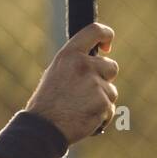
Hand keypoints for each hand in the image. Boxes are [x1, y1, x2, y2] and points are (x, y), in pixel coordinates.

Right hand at [25, 23, 117, 143]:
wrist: (45, 126)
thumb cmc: (49, 100)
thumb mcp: (57, 71)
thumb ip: (76, 62)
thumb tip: (96, 59)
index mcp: (70, 54)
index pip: (95, 31)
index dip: (106, 35)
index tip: (107, 45)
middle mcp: (83, 65)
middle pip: (111, 66)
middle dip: (105, 78)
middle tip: (88, 91)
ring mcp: (94, 84)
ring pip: (111, 91)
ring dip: (102, 100)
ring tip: (81, 107)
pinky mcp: (103, 102)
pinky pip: (110, 108)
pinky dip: (102, 116)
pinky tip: (85, 118)